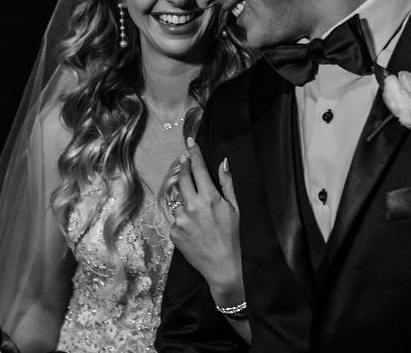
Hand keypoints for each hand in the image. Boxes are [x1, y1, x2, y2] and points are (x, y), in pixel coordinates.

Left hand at [169, 137, 243, 306]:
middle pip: (182, 178)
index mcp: (209, 198)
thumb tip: (224, 162)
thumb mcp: (237, 209)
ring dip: (186, 199)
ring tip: (200, 212)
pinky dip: (183, 217)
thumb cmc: (235, 238)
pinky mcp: (173, 232)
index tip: (190, 142)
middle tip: (185, 159)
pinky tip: (195, 227)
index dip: (194, 153)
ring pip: (179, 200)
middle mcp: (191, 206)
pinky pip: (176, 218)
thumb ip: (228, 184)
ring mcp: (180, 220)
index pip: (198, 169)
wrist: (224, 269)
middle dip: (184, 167)